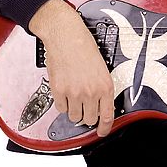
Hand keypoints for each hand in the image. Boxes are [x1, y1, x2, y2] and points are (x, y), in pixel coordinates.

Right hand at [29, 0, 115, 135]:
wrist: (66, 35)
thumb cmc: (84, 46)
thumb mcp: (101, 67)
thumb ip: (101, 88)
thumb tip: (99, 105)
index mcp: (105, 85)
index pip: (107, 116)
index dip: (104, 128)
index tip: (101, 131)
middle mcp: (91, 91)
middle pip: (89, 119)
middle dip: (87, 115)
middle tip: (84, 105)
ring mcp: (74, 92)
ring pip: (74, 116)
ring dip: (74, 109)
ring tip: (74, 94)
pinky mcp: (59, 91)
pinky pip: (61, 108)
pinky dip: (62, 102)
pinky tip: (65, 90)